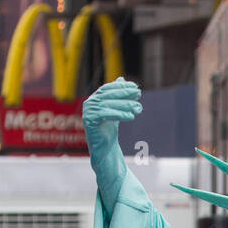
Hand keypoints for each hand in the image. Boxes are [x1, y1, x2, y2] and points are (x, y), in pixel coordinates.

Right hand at [83, 78, 141, 203]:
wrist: (104, 149)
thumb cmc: (109, 129)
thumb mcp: (116, 109)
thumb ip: (118, 96)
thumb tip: (122, 78)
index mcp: (95, 98)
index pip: (109, 88)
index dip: (122, 86)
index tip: (136, 87)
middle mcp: (89, 103)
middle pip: (109, 95)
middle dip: (125, 94)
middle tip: (139, 94)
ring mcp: (88, 112)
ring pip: (108, 105)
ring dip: (125, 105)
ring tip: (138, 107)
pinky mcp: (89, 121)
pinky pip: (105, 115)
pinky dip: (119, 114)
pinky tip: (131, 116)